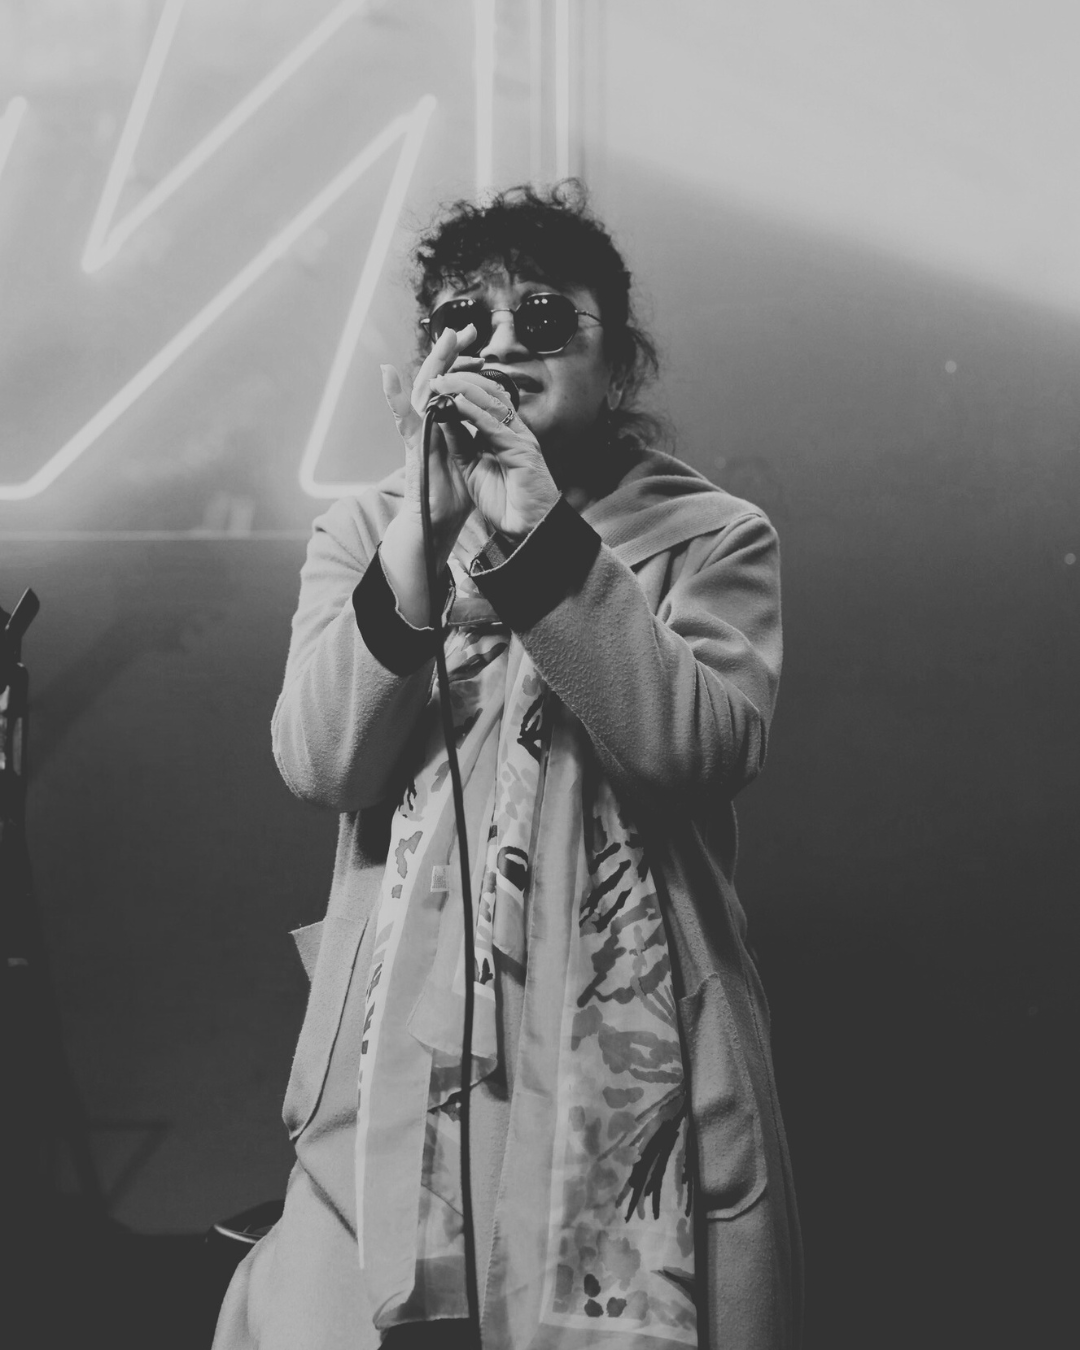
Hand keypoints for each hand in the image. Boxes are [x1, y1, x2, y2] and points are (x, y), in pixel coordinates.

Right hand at [381, 325, 480, 559]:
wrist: (438, 521)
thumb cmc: (454, 492)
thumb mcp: (471, 454)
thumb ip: (472, 431)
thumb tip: (482, 412)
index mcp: (446, 422)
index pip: (454, 385)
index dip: (464, 363)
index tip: (478, 343)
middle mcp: (430, 421)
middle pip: (439, 379)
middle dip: (451, 352)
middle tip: (464, 328)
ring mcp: (419, 432)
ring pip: (424, 390)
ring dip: (433, 363)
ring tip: (443, 338)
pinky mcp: (412, 445)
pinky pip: (403, 417)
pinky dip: (393, 395)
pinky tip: (387, 373)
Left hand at [427, 371, 559, 539]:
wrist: (529, 529)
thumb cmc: (507, 503)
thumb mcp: (474, 467)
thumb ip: (461, 444)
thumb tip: (444, 420)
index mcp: (506, 434)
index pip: (486, 400)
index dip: (464, 388)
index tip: (439, 385)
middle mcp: (515, 432)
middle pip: (491, 394)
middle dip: (463, 382)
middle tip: (438, 378)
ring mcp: (521, 439)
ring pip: (493, 404)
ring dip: (466, 390)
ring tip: (444, 383)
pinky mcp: (522, 450)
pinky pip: (495, 426)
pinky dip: (476, 413)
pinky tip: (459, 404)